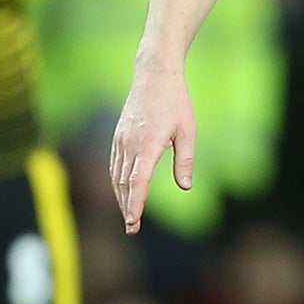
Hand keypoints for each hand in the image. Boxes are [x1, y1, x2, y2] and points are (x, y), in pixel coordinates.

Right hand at [109, 64, 197, 233]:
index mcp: (148, 145)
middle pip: (124, 184)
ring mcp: (121, 140)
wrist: (155, 75)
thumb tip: (186, 186)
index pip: (138, 183)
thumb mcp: (188, 130)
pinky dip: (117, 181)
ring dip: (121, 196)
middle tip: (132, 228)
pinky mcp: (118, 135)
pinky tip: (123, 190)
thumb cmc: (176, 102)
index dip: (135, 204)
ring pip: (116, 175)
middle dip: (127, 206)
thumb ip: (185, 160)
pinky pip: (114, 163)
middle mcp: (129, 145)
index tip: (133, 222)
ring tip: (129, 214)